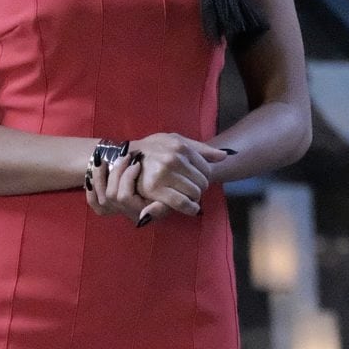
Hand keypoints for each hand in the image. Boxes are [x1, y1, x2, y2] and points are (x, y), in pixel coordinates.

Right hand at [85, 134, 232, 226]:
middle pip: (202, 182)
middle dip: (199, 188)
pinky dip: (189, 208)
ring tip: (188, 197)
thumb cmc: (153, 149)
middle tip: (192, 189)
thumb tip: (224, 156)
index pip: (206, 168)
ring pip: (193, 192)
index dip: (204, 177)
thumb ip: (201, 149)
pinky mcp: (155, 189)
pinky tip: (191, 208)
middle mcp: (173, 158)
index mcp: (180, 146)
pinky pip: (180, 203)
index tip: (197, 180)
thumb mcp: (175, 140)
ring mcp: (164, 174)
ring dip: (194, 198)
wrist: (124, 156)